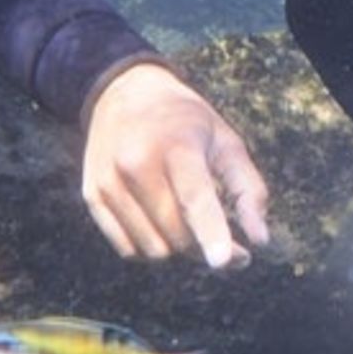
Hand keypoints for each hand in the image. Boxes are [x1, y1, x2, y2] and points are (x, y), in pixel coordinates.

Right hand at [82, 63, 269, 267]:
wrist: (125, 92)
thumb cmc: (186, 122)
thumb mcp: (225, 141)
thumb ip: (248, 189)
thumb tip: (260, 240)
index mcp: (177, 145)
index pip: (195, 197)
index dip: (212, 231)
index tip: (224, 261)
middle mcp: (137, 163)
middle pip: (177, 234)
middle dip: (205, 246)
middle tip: (227, 242)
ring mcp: (110, 181)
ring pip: (152, 249)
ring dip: (178, 249)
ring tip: (189, 221)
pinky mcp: (92, 196)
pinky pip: (127, 249)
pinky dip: (150, 247)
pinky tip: (161, 221)